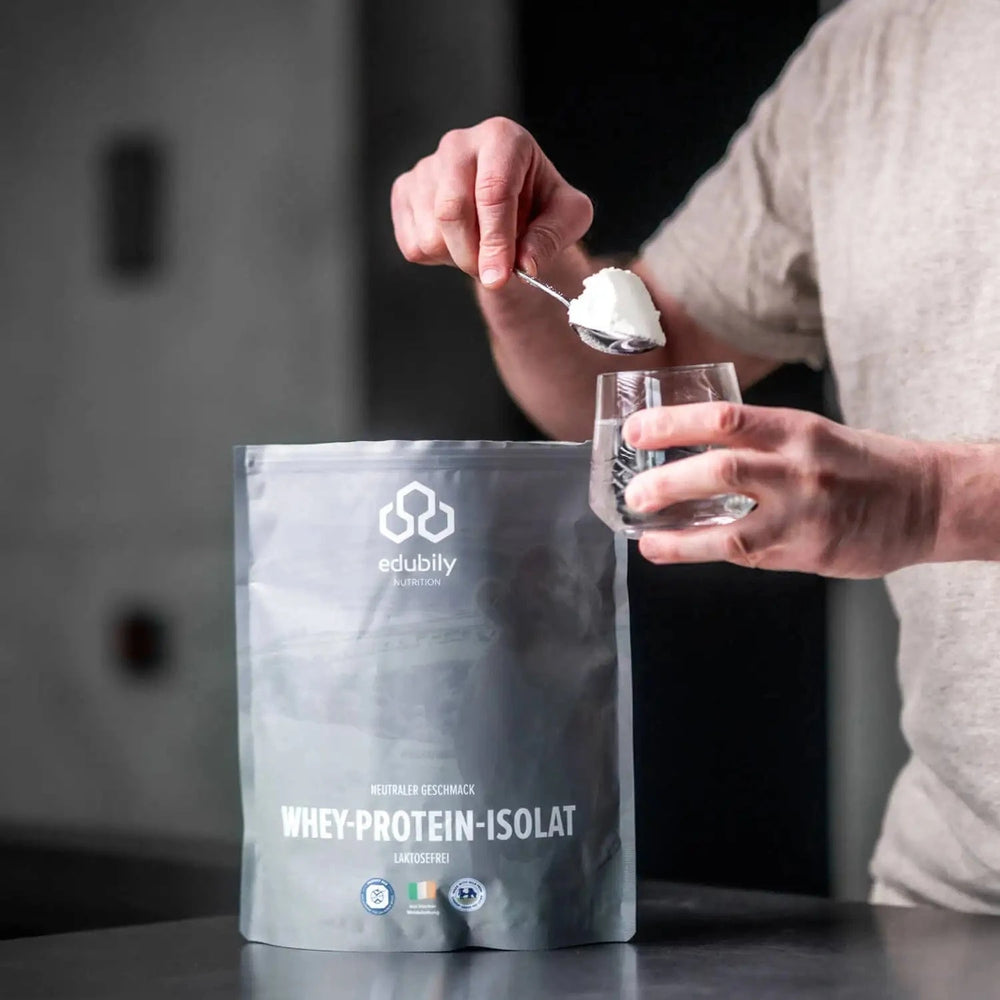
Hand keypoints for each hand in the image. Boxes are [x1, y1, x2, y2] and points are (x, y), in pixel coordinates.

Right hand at [390, 117, 592, 287]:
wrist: (514, 211)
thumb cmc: (542, 208)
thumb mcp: (569, 218)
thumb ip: (552, 237)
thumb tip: (525, 264)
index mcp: (502, 137)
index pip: (492, 191)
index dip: (496, 241)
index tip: (500, 277)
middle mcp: (458, 144)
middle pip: (451, 211)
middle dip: (474, 256)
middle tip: (495, 275)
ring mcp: (426, 167)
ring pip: (430, 233)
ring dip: (459, 258)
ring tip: (482, 248)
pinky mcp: (404, 192)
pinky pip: (412, 244)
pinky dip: (439, 259)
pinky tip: (459, 243)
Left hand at [622, 402, 942, 578]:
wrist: (926, 501)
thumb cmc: (860, 464)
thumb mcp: (811, 434)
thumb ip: (757, 442)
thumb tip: (690, 449)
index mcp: (796, 429)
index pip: (724, 418)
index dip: (673, 424)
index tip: (635, 431)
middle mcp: (798, 468)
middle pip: (720, 470)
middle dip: (667, 483)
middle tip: (633, 493)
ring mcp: (804, 515)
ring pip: (730, 530)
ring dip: (679, 536)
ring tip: (647, 537)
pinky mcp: (808, 553)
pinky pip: (747, 556)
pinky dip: (707, 554)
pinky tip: (679, 551)